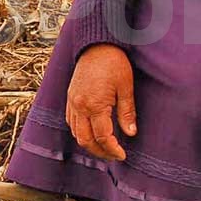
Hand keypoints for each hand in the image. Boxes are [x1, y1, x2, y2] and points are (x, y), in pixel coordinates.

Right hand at [66, 43, 136, 160]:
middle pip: (85, 140)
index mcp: (94, 105)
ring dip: (89, 144)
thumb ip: (127, 112)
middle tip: (113, 156)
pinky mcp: (70, 98)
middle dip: (99, 152)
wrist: (97, 45)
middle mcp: (79, 106)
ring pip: (75, 133)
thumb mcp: (126, 87)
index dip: (113, 150)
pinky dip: (80, 132)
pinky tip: (91, 133)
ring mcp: (72, 102)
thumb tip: (131, 133)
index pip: (102, 137)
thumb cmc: (114, 63)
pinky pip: (71, 122)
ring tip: (104, 147)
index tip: (122, 155)